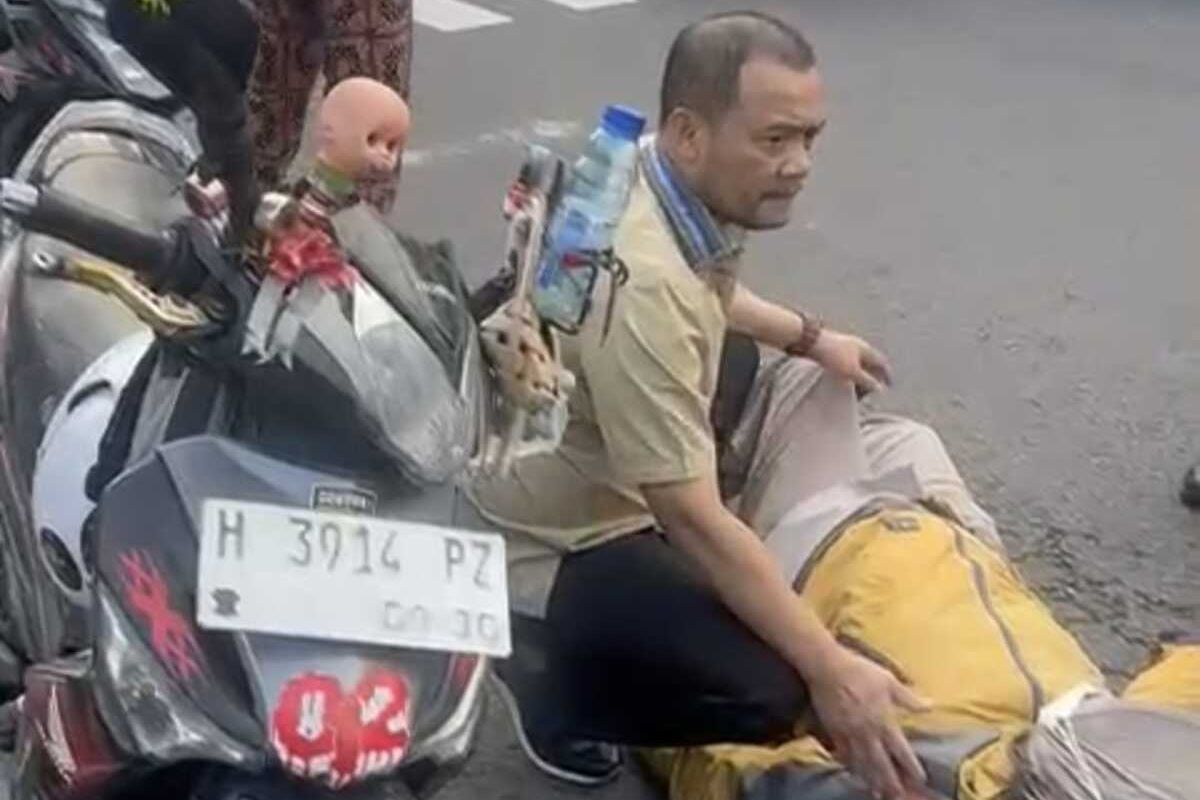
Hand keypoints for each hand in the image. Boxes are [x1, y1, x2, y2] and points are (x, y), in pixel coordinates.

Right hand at [808, 647, 929, 799]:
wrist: (828, 667)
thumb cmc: (860, 671)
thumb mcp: (889, 681)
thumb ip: (909, 698)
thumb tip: (931, 707)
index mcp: (884, 721)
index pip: (901, 751)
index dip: (911, 766)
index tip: (920, 778)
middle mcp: (867, 732)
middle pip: (881, 764)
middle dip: (891, 782)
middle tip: (898, 796)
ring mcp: (849, 733)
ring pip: (861, 763)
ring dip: (870, 779)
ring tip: (877, 792)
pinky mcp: (833, 730)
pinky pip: (842, 753)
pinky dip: (849, 765)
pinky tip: (853, 771)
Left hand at [809, 331, 892, 395]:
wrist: (811, 341)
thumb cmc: (833, 356)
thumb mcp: (852, 372)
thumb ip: (866, 380)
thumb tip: (879, 388)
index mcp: (866, 349)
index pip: (881, 362)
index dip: (887, 375)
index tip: (889, 385)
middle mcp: (858, 345)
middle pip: (870, 361)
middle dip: (873, 375)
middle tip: (873, 387)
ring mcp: (845, 344)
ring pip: (858, 361)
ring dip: (861, 373)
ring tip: (858, 385)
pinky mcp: (834, 347)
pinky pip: (847, 361)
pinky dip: (850, 371)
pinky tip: (843, 377)